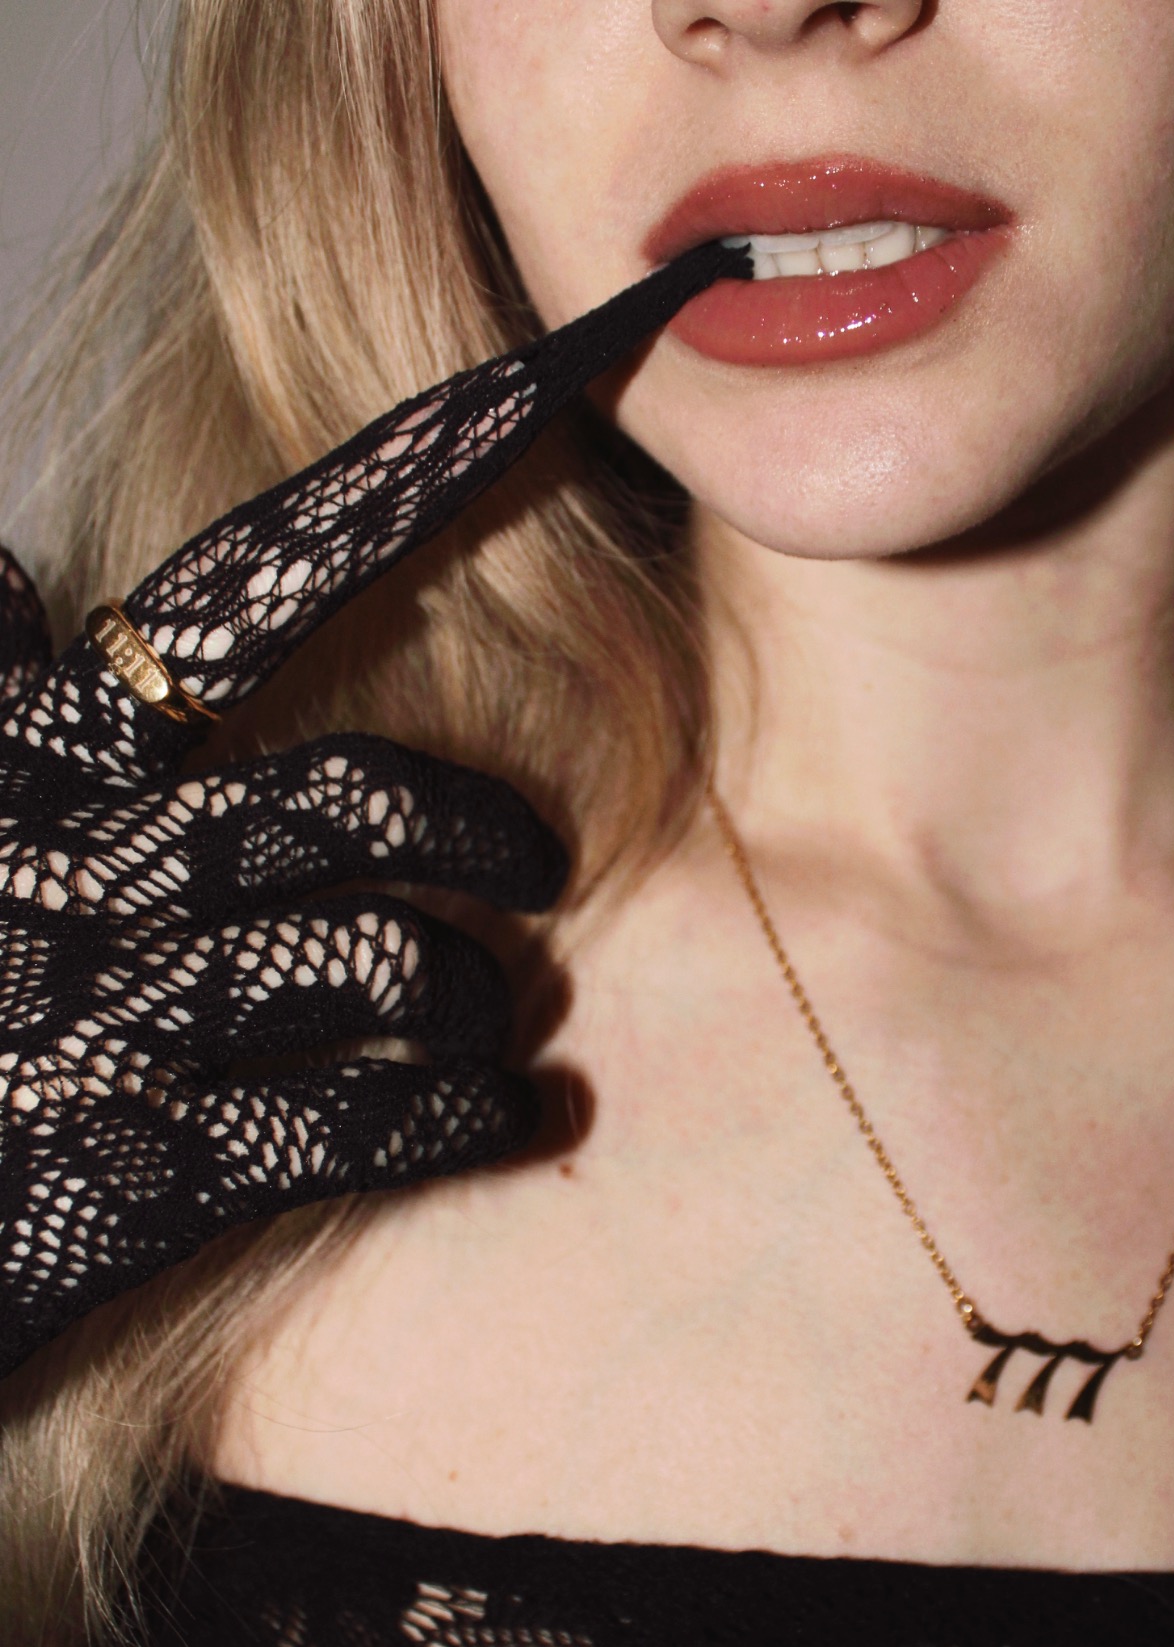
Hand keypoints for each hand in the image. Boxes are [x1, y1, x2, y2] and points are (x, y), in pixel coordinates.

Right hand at [0, 238, 749, 1376]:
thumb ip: (12, 718)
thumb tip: (13, 569)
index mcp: (32, 759)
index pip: (241, 589)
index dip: (402, 482)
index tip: (550, 375)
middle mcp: (58, 862)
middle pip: (340, 802)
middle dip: (470, 832)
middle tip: (535, 866)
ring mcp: (92, 1019)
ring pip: (370, 964)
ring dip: (467, 993)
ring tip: (495, 1021)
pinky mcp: (128, 1176)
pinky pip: (351, 1122)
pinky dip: (456, 1115)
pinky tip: (510, 1116)